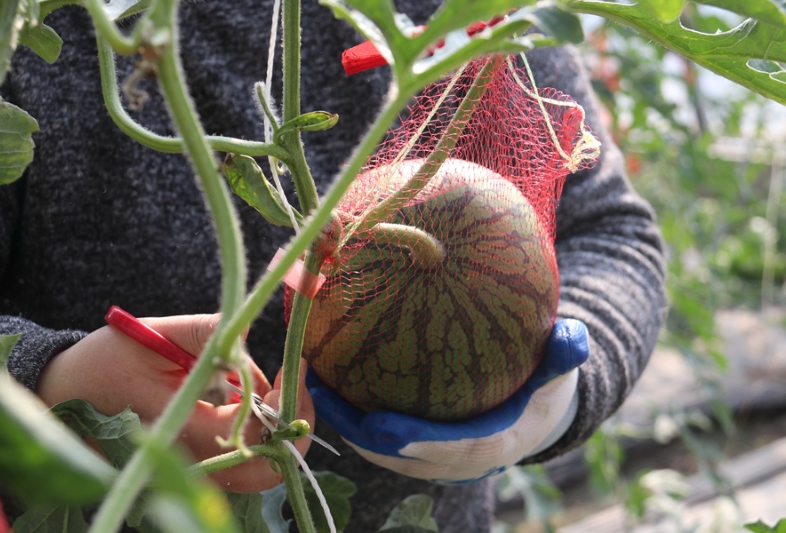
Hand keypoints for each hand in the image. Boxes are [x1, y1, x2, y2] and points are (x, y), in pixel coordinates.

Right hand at [36, 314, 313, 492]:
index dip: (284, 400)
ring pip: (254, 473)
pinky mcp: (186, 470)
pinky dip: (256, 441)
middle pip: (264, 468)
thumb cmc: (104, 362)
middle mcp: (189, 462)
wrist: (61, 394)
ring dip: (277, 434)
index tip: (296, 365)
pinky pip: (235, 467)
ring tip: (279, 392)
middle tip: (298, 387)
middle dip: (292, 427)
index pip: (256, 433)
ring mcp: (188, 473)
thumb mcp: (156, 334)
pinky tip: (254, 405)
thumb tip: (251, 341)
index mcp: (182, 430)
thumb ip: (209, 335)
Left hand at [307, 319, 587, 482]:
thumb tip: (574, 337)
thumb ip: (565, 353)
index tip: (379, 423)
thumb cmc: (543, 386)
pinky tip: (325, 383)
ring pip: (381, 452)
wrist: (534, 414)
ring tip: (310, 386)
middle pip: (401, 456)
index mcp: (492, 442)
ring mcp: (433, 459)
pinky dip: (351, 418)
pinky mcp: (417, 450)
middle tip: (323, 396)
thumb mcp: (559, 368)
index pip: (450, 449)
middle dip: (360, 434)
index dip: (414, 441)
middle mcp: (457, 460)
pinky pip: (379, 440)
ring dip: (344, 425)